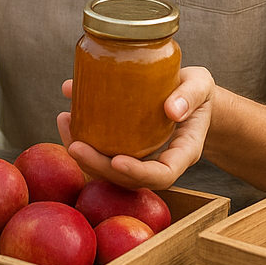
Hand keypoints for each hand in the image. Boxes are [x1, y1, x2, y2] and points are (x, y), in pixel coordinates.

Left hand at [56, 66, 214, 189]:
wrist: (191, 95)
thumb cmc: (198, 92)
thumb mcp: (200, 86)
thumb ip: (190, 95)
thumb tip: (172, 109)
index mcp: (183, 153)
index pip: (162, 175)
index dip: (137, 174)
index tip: (116, 160)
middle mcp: (159, 162)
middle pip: (127, 179)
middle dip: (98, 166)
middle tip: (74, 145)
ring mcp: (141, 158)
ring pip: (109, 168)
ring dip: (83, 154)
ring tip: (64, 122)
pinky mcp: (126, 147)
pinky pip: (103, 151)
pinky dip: (83, 137)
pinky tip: (68, 115)